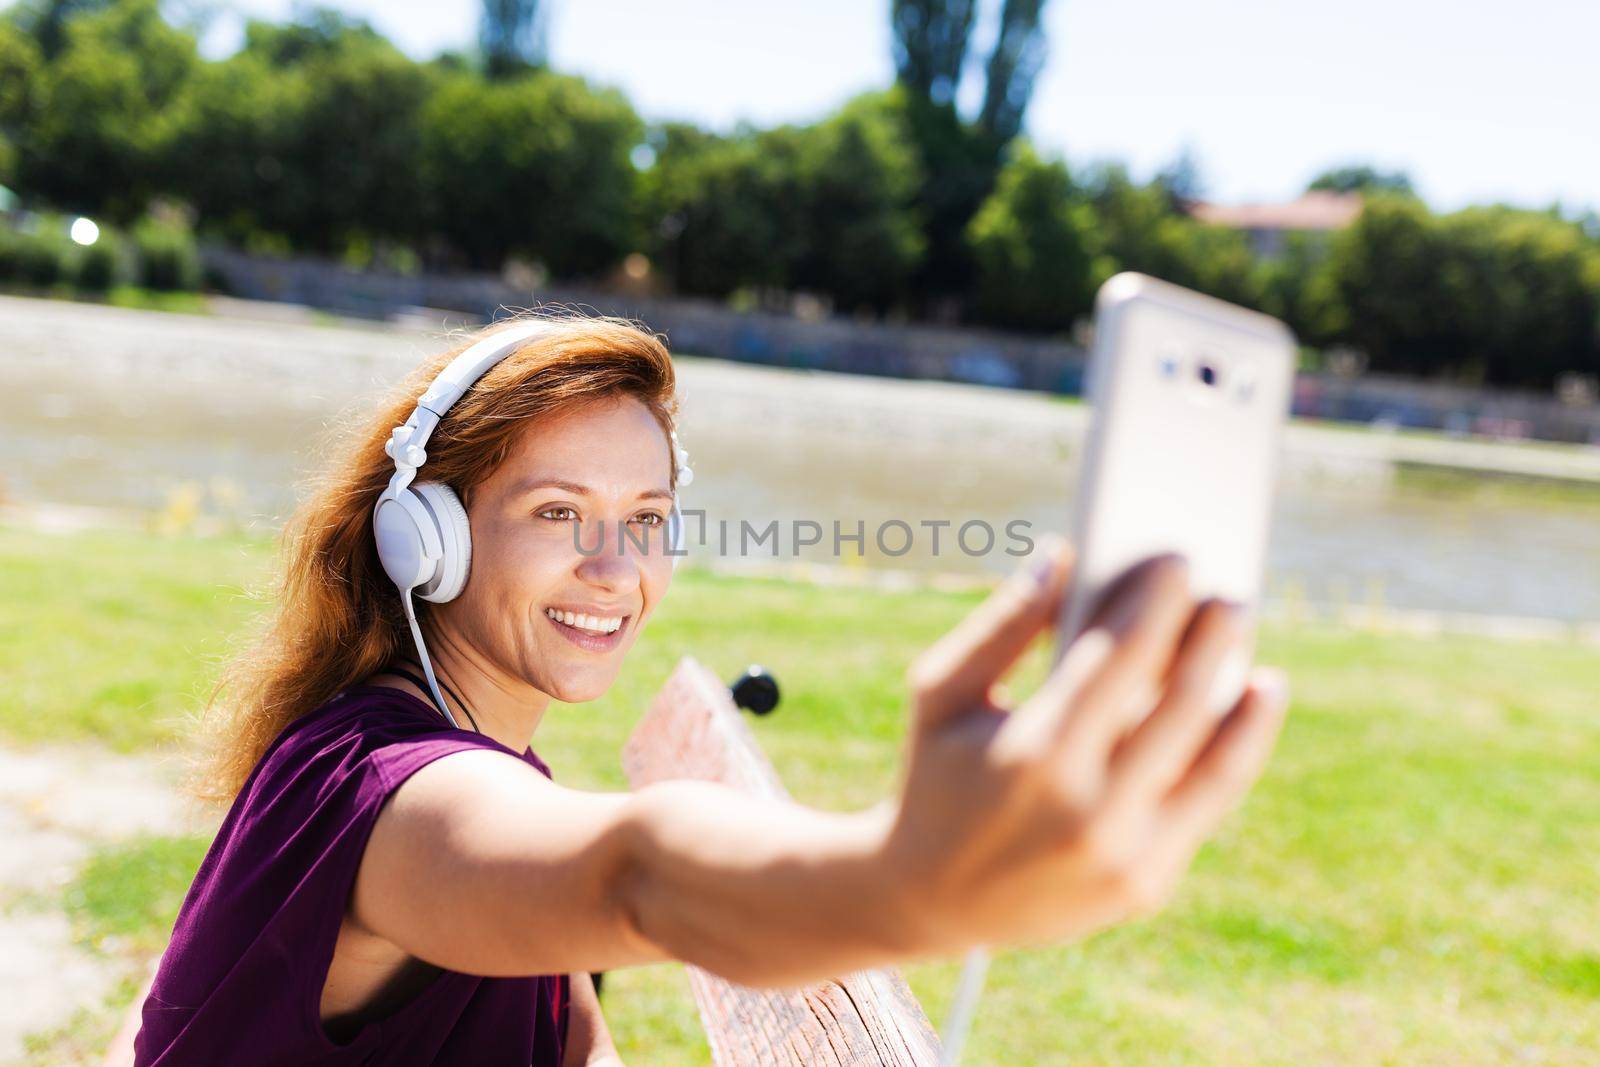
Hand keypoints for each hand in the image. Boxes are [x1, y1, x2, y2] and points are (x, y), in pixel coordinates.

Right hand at [884, 539, 1288, 952]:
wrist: (930, 899)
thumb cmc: (937, 772)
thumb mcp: (942, 694)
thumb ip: (1002, 623)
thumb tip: (1063, 553)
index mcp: (1031, 754)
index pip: (1120, 659)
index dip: (1157, 603)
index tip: (1178, 560)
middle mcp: (1086, 811)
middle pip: (1179, 703)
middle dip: (1211, 638)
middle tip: (1229, 594)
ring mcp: (1123, 856)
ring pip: (1213, 758)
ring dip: (1242, 691)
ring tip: (1247, 641)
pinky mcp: (1145, 885)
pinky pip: (1208, 801)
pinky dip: (1240, 745)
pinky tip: (1255, 698)